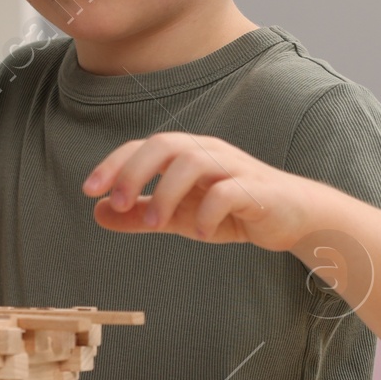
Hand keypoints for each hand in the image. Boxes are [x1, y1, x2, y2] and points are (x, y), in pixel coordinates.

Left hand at [83, 131, 310, 250]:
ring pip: (193, 163)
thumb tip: (98, 212)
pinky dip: (208, 213)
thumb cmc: (231, 211)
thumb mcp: (179, 216)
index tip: (89, 191)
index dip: (114, 165)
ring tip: (154, 224)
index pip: (143, 147)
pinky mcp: (256, 190)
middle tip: (119, 203)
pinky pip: (228, 192)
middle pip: (165, 145)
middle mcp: (208, 153)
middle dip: (136, 172)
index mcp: (186, 154)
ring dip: (166, 193)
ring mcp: (233, 168)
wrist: (290, 218)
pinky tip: (200, 234)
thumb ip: (141, 214)